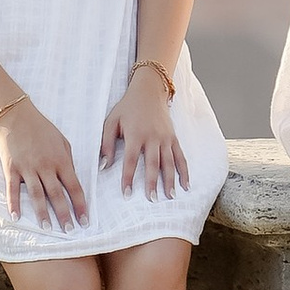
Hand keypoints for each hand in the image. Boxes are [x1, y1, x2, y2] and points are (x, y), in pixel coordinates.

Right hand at [0, 97, 86, 232]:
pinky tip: (16, 217)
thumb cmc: (42, 128)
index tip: (85, 220)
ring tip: (47, 228)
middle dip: (64, 214)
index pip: (74, 187)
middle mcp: (46, 166)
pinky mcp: (11, 168)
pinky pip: (13, 189)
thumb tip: (73, 180)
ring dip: (42, 213)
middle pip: (56, 194)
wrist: (17, 116)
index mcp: (61, 160)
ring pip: (36, 195)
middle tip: (69, 231)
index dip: (80, 205)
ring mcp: (28, 168)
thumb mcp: (62, 141)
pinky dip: (14, 203)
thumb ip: (68, 161)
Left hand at [99, 60, 189, 201]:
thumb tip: (103, 166)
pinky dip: (184, 171)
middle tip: (152, 199)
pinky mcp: (173, 137)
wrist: (149, 90)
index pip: (131, 161)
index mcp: (136, 134)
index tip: (127, 194)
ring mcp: (166, 138)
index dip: (128, 178)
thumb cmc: (127, 107)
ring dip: (170, 180)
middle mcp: (153, 137)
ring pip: (169, 162)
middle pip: (153, 164)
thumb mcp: (111, 121)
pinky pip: (180, 156)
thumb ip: (107, 144)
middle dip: (152, 183)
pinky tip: (185, 185)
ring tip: (169, 197)